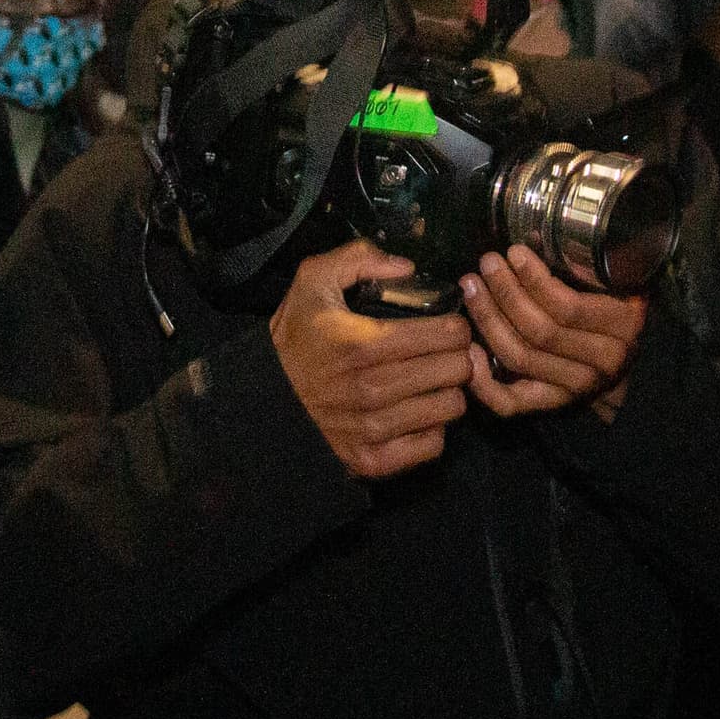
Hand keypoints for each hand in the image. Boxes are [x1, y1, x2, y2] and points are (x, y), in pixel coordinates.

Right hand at [269, 241, 471, 480]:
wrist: (262, 400)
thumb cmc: (294, 340)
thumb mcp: (312, 283)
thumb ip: (358, 258)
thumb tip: (406, 267)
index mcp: (365, 343)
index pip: (448, 335)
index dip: (455, 327)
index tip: (446, 327)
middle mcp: (374, 388)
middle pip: (456, 371)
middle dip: (457, 358)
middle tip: (444, 355)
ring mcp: (374, 428)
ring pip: (451, 408)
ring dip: (447, 393)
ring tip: (432, 384)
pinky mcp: (372, 460)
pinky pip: (432, 446)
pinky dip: (431, 429)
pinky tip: (416, 414)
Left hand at [459, 245, 645, 416]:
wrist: (628, 361)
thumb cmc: (614, 306)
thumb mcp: (616, 283)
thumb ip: (585, 268)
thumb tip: (532, 237)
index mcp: (622, 326)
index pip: (569, 307)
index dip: (535, 280)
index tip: (513, 252)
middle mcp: (601, 362)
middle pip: (540, 331)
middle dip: (505, 293)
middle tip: (485, 265)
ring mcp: (575, 388)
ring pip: (520, 357)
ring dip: (489, 320)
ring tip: (472, 288)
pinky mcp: (551, 405)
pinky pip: (510, 402)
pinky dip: (484, 382)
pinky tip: (469, 349)